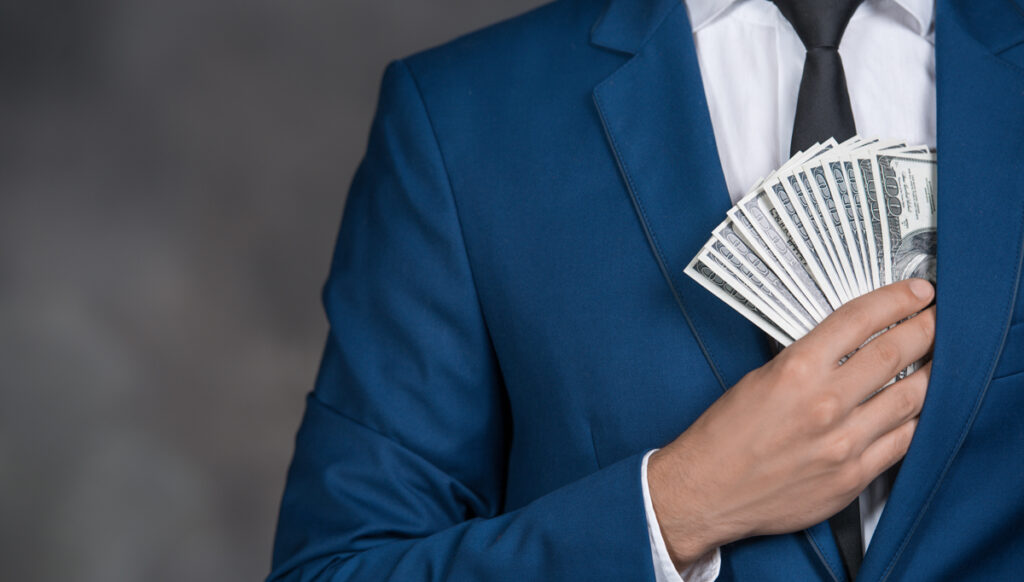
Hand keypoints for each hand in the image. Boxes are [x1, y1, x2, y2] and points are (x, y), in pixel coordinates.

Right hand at [648, 278, 935, 568]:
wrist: (707, 492)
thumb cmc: (724, 435)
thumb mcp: (759, 379)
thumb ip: (807, 362)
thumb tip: (850, 345)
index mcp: (795, 369)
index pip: (860, 319)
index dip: (897, 299)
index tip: (918, 293)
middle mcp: (824, 402)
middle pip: (896, 353)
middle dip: (927, 329)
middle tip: (940, 319)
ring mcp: (843, 442)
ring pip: (912, 398)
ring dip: (933, 374)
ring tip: (940, 361)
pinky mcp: (852, 476)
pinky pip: (903, 441)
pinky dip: (917, 420)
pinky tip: (919, 408)